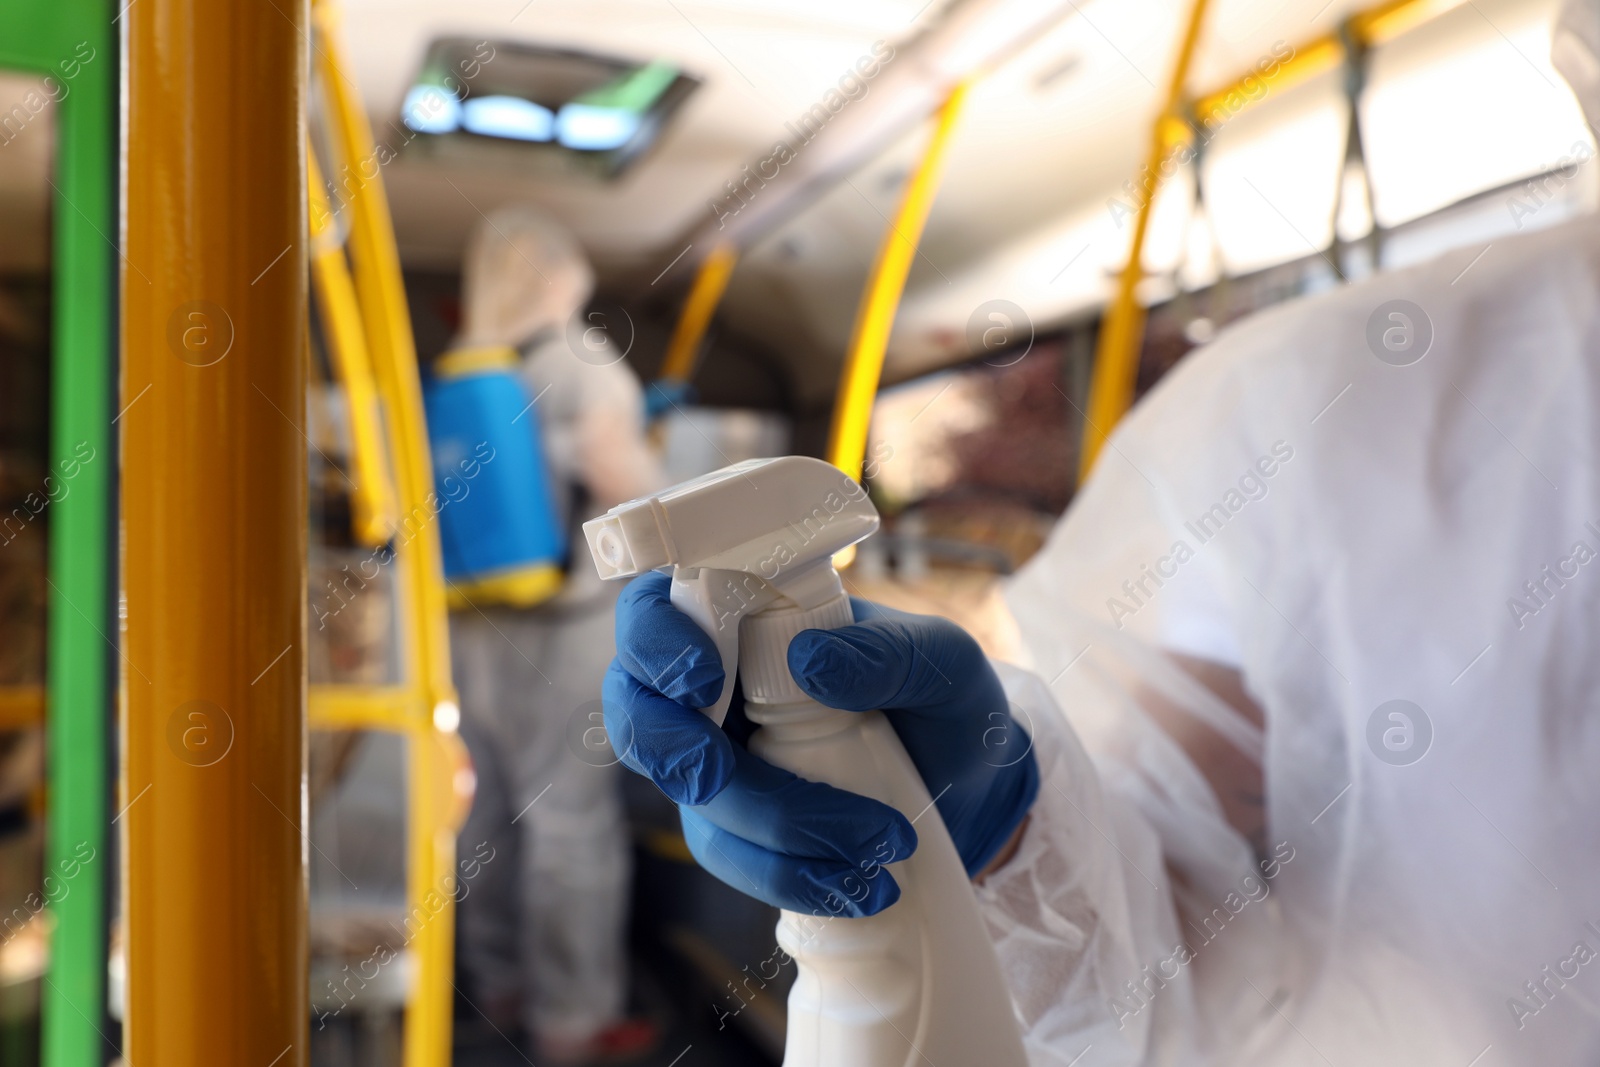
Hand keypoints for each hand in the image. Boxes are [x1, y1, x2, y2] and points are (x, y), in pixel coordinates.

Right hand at [603, 573, 1037, 915]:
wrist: (973, 792)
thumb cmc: (945, 703)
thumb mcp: (942, 662)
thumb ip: (889, 652)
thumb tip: (810, 661)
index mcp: (746, 620)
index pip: (656, 610)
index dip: (653, 641)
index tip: (699, 675)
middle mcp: (715, 691)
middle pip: (636, 712)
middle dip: (670, 748)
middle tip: (722, 773)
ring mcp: (720, 765)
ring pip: (689, 800)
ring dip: (768, 829)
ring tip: (875, 846)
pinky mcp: (741, 831)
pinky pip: (732, 858)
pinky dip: (789, 876)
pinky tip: (861, 886)